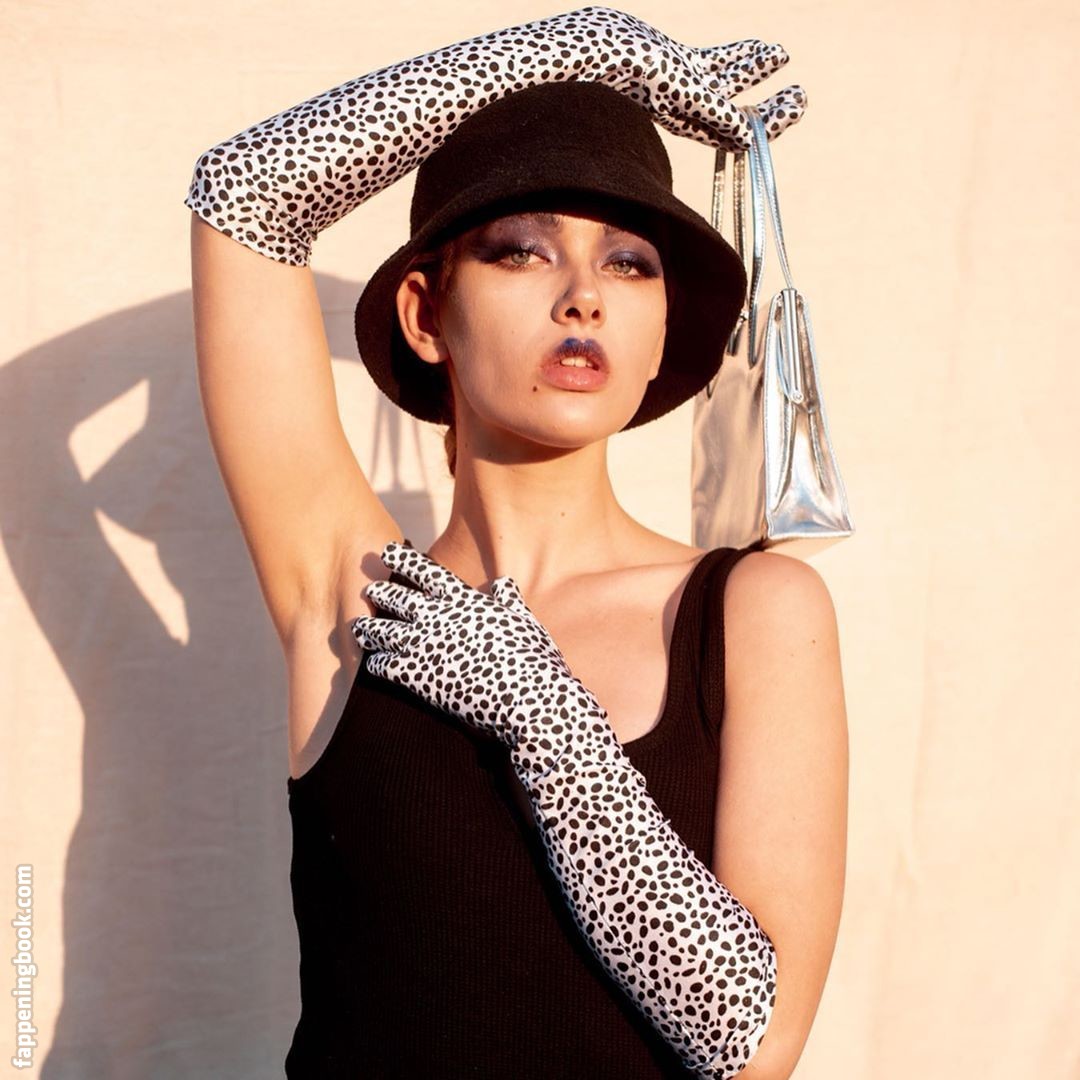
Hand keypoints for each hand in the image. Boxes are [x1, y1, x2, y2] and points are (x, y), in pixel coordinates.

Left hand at [350, 541, 616, 777]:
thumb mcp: (524, 621)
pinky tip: (372, 664)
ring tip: (359, 628)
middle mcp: (438, 617)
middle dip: (380, 593)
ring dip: (369, 628)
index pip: (425, 571)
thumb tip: (503, 583)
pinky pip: (384, 666)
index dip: (403, 560)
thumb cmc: (533, 659)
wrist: (528, 698)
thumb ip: (509, 600)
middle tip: (369, 590)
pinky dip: (376, 663)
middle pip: (397, 599)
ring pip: (383, 631)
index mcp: (463, 599)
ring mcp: (424, 646)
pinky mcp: (417, 676)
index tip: (388, 552)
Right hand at [585, 6, 806, 150]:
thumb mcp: (676, 92)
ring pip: (727, 81)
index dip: (769, 120)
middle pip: (737, 110)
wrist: (586, 55)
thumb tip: (747, 137)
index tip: (796, 103)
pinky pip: (714, 62)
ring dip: (755, 71)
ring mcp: (681, 85)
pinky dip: (738, 56)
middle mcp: (688, 108)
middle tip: (801, 96)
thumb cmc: (626, 75)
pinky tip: (758, 47)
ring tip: (782, 56)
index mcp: (689, 120)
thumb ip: (712, 112)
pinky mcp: (674, 63)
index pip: (739, 128)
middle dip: (769, 105)